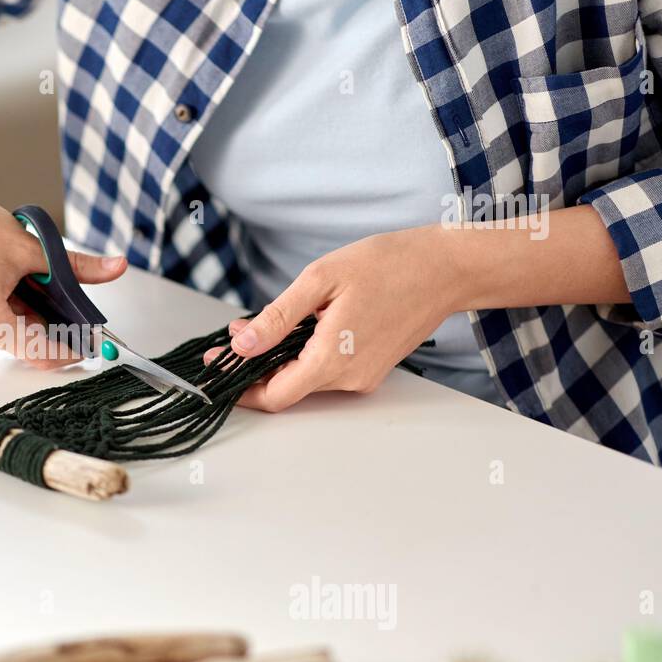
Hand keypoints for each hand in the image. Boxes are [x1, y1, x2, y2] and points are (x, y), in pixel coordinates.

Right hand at [0, 168, 126, 367]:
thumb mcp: (30, 247)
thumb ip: (77, 267)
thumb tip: (116, 267)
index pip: (42, 352)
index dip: (72, 346)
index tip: (90, 337)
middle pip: (27, 343)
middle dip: (49, 320)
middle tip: (53, 286)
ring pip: (10, 336)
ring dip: (27, 314)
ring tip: (18, 275)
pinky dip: (6, 311)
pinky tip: (2, 282)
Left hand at [205, 226, 461, 410]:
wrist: (445, 268)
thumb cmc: (387, 265)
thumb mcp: (320, 280)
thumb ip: (277, 318)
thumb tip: (241, 344)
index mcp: (332, 360)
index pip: (273, 396)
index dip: (239, 386)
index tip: (215, 365)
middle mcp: (349, 378)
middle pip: (286, 390)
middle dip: (254, 369)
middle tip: (232, 337)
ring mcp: (363, 377)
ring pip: (306, 381)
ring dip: (278, 360)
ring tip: (260, 327)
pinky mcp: (372, 369)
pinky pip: (327, 372)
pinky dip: (304, 356)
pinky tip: (297, 329)